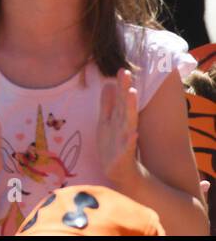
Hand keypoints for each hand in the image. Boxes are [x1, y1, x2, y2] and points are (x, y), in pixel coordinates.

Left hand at [98, 68, 141, 188]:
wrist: (119, 172)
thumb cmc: (113, 144)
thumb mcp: (106, 122)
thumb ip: (107, 104)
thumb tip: (107, 84)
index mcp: (117, 119)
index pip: (118, 100)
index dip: (120, 85)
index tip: (122, 68)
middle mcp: (122, 127)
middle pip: (123, 106)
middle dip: (124, 90)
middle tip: (126, 72)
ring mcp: (124, 140)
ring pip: (127, 122)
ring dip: (129, 108)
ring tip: (131, 93)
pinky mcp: (124, 155)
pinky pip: (128, 147)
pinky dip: (130, 140)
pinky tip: (133, 133)